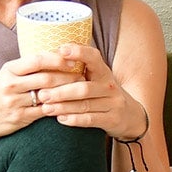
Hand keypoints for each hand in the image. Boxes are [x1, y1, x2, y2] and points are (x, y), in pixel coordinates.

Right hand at [0, 50, 88, 151]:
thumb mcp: (6, 75)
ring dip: (67, 92)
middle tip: (84, 74)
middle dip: (68, 76)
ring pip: (48, 96)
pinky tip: (70, 104)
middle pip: (46, 78)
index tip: (74, 57)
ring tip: (81, 88)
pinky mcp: (20, 118)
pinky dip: (59, 107)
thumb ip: (27, 67)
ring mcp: (15, 103)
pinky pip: (45, 112)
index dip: (57, 58)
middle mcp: (11, 85)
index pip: (37, 60)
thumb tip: (56, 55)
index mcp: (9, 70)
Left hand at [26, 43, 146, 140]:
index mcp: (104, 71)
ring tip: (45, 108)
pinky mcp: (113, 119)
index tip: (60, 50)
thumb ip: (79, 68)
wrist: (130, 115)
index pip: (93, 57)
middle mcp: (110, 86)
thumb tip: (51, 53)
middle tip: (41, 94)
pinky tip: (60, 119)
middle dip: (60, 91)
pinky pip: (91, 119)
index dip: (78, 52)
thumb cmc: (103, 94)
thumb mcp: (96, 78)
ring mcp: (113, 103)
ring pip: (85, 105)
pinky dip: (74, 120)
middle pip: (84, 87)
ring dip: (63, 106)